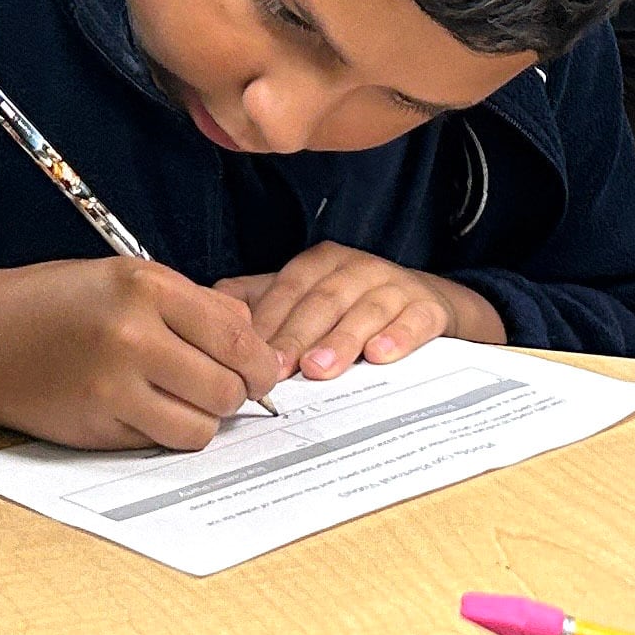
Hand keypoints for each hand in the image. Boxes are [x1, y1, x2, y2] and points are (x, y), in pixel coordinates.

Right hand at [0, 258, 288, 449]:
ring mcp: (113, 387)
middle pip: (226, 387)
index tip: (260, 371)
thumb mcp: (126, 277)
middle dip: (235, 394)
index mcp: (146, 288)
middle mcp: (132, 336)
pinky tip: (144, 410)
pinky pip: (160, 442)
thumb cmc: (58, 303)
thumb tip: (255, 346)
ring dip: (202, 420)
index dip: (259, 362)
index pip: (238, 337)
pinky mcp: (96, 426)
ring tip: (183, 401)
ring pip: (200, 426)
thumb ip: (193, 306)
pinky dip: (164, 432)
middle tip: (222, 390)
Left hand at [215, 241, 497, 379]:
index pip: (288, 290)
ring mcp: (394, 286)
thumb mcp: (305, 297)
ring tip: (320, 369)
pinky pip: (414, 321)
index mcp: (320, 264)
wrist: (426, 303)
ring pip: (365, 311)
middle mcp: (356, 268)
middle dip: (298, 336)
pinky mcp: (428, 308)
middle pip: (322, 301)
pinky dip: (398, 337)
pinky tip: (381, 356)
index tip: (248, 358)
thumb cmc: (351, 305)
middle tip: (277, 371)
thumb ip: (258, 300)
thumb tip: (207, 307)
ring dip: (341, 340)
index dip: (267, 323)